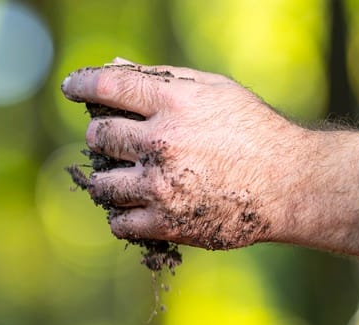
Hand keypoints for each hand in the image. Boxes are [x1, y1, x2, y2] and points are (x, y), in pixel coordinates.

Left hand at [62, 61, 358, 258]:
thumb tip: (113, 67)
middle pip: (98, 136)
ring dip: (107, 179)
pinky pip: (118, 223)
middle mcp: (161, 141)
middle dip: (100, 137)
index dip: (82, 85)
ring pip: (101, 184)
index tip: (71, 88)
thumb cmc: (252, 131)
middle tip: (112, 141)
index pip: (108, 86)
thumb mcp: (213, 90)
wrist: (287, 186)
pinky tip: (134, 207)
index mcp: (173, 102)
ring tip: (123, 178)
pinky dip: (121, 216)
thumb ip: (161, 80)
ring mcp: (159, 186)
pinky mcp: (165, 223)